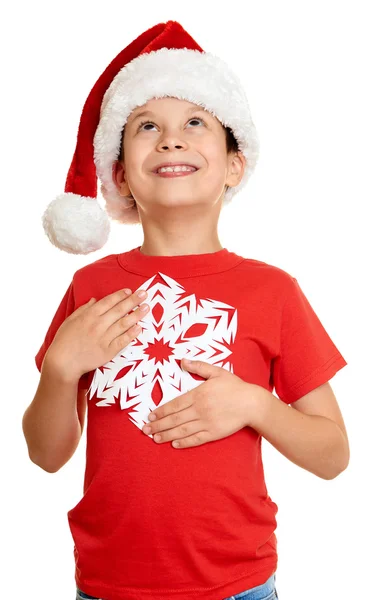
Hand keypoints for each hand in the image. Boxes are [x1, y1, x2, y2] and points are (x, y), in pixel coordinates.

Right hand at [45, 288, 149, 380]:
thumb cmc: (64, 341)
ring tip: (146, 308)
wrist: (63, 363)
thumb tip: (95, 299)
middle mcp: (98, 325)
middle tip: (144, 294)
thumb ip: (84, 309)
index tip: (129, 291)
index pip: (108, 302)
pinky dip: (132, 334)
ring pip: (124, 324)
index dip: (120, 295)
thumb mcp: (70, 320)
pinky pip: (123, 341)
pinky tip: (139, 327)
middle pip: (119, 310)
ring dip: (137, 315)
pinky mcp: (108, 352)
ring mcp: (104, 338)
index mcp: (88, 316)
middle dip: (133, 300)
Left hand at [142, 358, 261, 447]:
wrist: (252, 403)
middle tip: (146, 430)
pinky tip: (174, 444)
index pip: (174, 405)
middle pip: (174, 419)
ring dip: (167, 435)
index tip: (150, 415)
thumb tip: (182, 361)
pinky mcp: (214, 433)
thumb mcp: (217, 372)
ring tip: (155, 438)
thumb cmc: (235, 387)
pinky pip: (196, 439)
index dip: (160, 411)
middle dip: (158, 425)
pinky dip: (184, 443)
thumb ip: (198, 367)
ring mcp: (206, 423)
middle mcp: (200, 410)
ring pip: (182, 430)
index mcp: (198, 395)